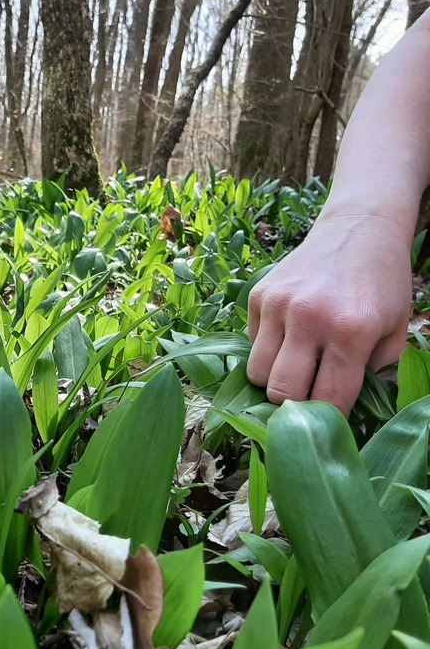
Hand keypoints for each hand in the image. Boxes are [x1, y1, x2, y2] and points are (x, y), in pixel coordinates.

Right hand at [246, 211, 412, 414]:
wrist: (359, 229)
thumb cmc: (382, 284)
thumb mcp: (395, 330)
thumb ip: (374, 374)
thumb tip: (345, 410)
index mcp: (351, 331)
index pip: (328, 399)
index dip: (329, 417)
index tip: (331, 419)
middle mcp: (309, 318)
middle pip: (281, 392)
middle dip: (294, 403)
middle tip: (309, 395)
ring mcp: (278, 305)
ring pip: (256, 373)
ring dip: (274, 380)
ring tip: (295, 369)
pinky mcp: (259, 296)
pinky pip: (252, 344)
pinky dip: (268, 350)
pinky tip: (289, 336)